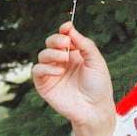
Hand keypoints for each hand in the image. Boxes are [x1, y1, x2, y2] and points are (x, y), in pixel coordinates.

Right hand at [32, 21, 115, 135]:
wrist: (94, 108)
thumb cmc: (98, 86)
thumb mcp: (96, 62)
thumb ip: (85, 45)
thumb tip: (70, 29)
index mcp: (75, 53)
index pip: (65, 37)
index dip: (65, 30)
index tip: (67, 26)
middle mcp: (62, 61)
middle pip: (51, 42)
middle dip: (56, 40)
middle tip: (65, 43)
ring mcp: (52, 72)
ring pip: (43, 54)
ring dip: (52, 54)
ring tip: (64, 60)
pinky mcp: (44, 84)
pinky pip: (37, 70)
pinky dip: (46, 68)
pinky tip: (58, 71)